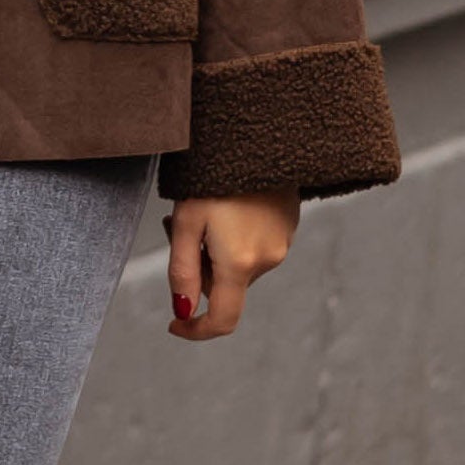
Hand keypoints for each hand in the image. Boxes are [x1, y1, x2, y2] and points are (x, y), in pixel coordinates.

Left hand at [166, 190, 297, 342]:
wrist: (258, 135)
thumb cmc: (214, 175)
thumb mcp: (186, 221)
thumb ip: (182, 270)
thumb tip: (182, 310)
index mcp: (239, 263)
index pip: (222, 319)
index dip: (196, 330)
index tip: (174, 324)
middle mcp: (267, 259)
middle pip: (225, 287)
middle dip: (200, 270)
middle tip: (177, 228)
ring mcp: (283, 243)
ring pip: (239, 266)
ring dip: (217, 252)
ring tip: (204, 211)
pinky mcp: (289, 226)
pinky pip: (256, 246)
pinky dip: (236, 238)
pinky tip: (229, 205)